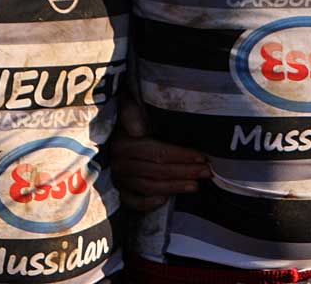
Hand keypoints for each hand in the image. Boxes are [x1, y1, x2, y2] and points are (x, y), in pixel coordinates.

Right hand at [110, 96, 210, 210]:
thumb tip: (139, 130)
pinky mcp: (116, 191)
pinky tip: (165, 201)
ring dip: (174, 187)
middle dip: (185, 172)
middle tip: (207, 172)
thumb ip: (130, 113)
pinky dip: (147, 203)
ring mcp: (118, 179)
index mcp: (123, 143)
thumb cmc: (124, 118)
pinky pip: (132, 202)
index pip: (157, 152)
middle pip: (157, 171)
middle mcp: (119, 163)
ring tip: (196, 185)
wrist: (103, 131)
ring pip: (149, 187)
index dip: (181, 155)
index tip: (202, 156)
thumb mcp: (125, 107)